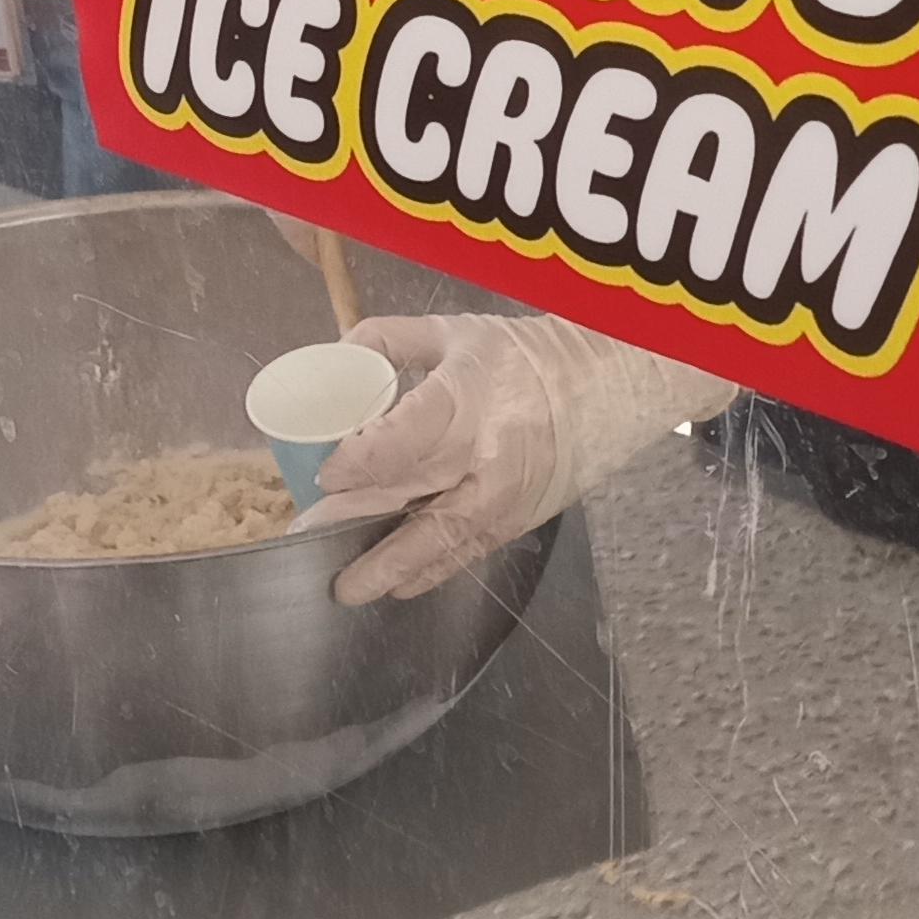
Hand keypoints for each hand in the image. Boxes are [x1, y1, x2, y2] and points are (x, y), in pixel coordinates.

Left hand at [317, 312, 737, 605]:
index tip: (325, 473)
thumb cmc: (524, 356)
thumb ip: (389, 340)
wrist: (609, 386)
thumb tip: (333, 358)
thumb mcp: (455, 331)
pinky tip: (395, 584)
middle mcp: (488, 452)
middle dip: (357, 521)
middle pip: (416, 494)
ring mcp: (505, 494)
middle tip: (308, 539)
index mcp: (469, 395)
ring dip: (392, 566)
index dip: (362, 458)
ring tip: (348, 587)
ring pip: (443, 539)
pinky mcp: (518, 520)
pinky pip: (467, 552)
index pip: (409, 436)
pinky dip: (430, 572)